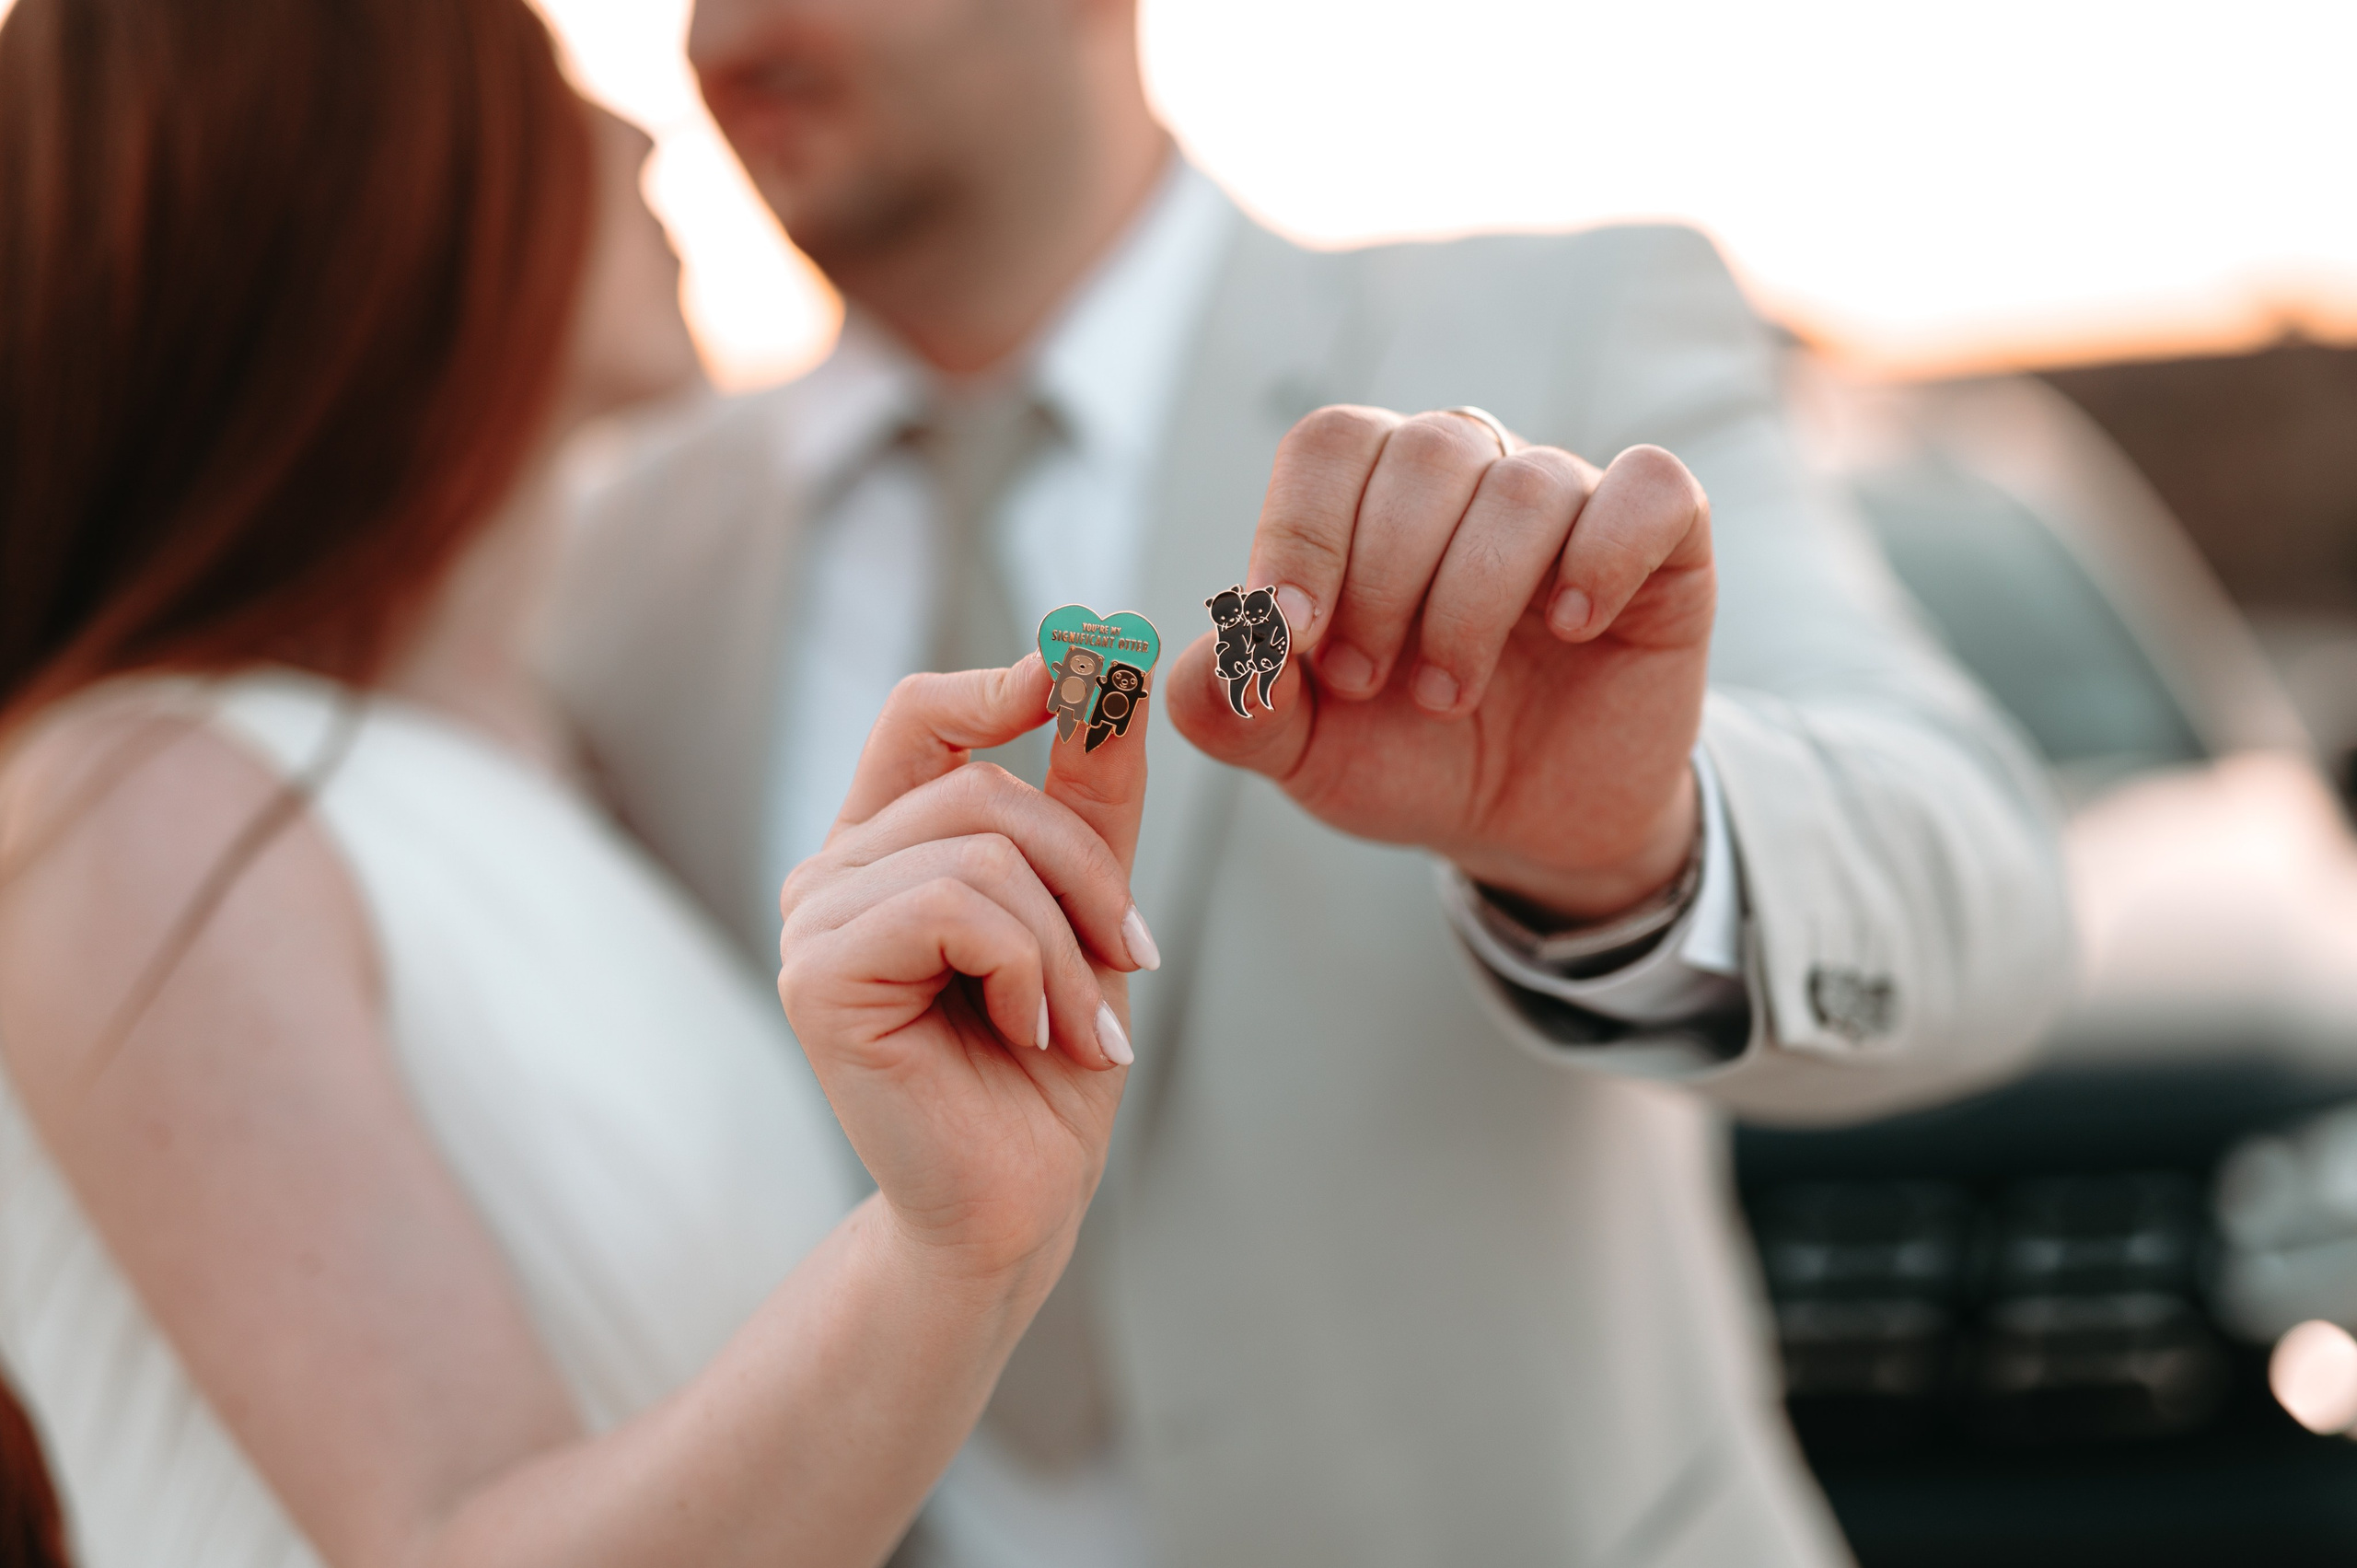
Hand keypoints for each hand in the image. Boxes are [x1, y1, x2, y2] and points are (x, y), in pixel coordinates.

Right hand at [776, 657, 1152, 1283]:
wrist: (1020, 1200)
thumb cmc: (1047, 1066)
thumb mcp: (1087, 910)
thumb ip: (1092, 794)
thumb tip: (1115, 666)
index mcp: (887, 844)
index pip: (921, 716)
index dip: (999, 683)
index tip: (1085, 668)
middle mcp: (834, 871)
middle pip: (982, 787)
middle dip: (1085, 872)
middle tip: (1133, 958)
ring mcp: (813, 920)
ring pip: (977, 850)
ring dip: (1065, 943)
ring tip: (1080, 1026)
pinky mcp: (816, 975)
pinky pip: (950, 908)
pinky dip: (1024, 969)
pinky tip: (1026, 1033)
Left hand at [1167, 407, 1712, 921]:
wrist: (1524, 826)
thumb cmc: (1405, 758)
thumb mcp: (1301, 750)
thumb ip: (1235, 705)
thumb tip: (1215, 658)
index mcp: (1370, 497)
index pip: (1331, 445)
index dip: (1305, 530)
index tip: (1293, 633)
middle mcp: (1469, 473)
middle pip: (1424, 453)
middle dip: (1385, 581)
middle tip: (1374, 684)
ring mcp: (1568, 500)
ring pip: (1524, 485)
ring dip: (1474, 601)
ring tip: (1448, 695)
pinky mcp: (1666, 541)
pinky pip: (1653, 490)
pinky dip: (1607, 553)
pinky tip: (1573, 626)